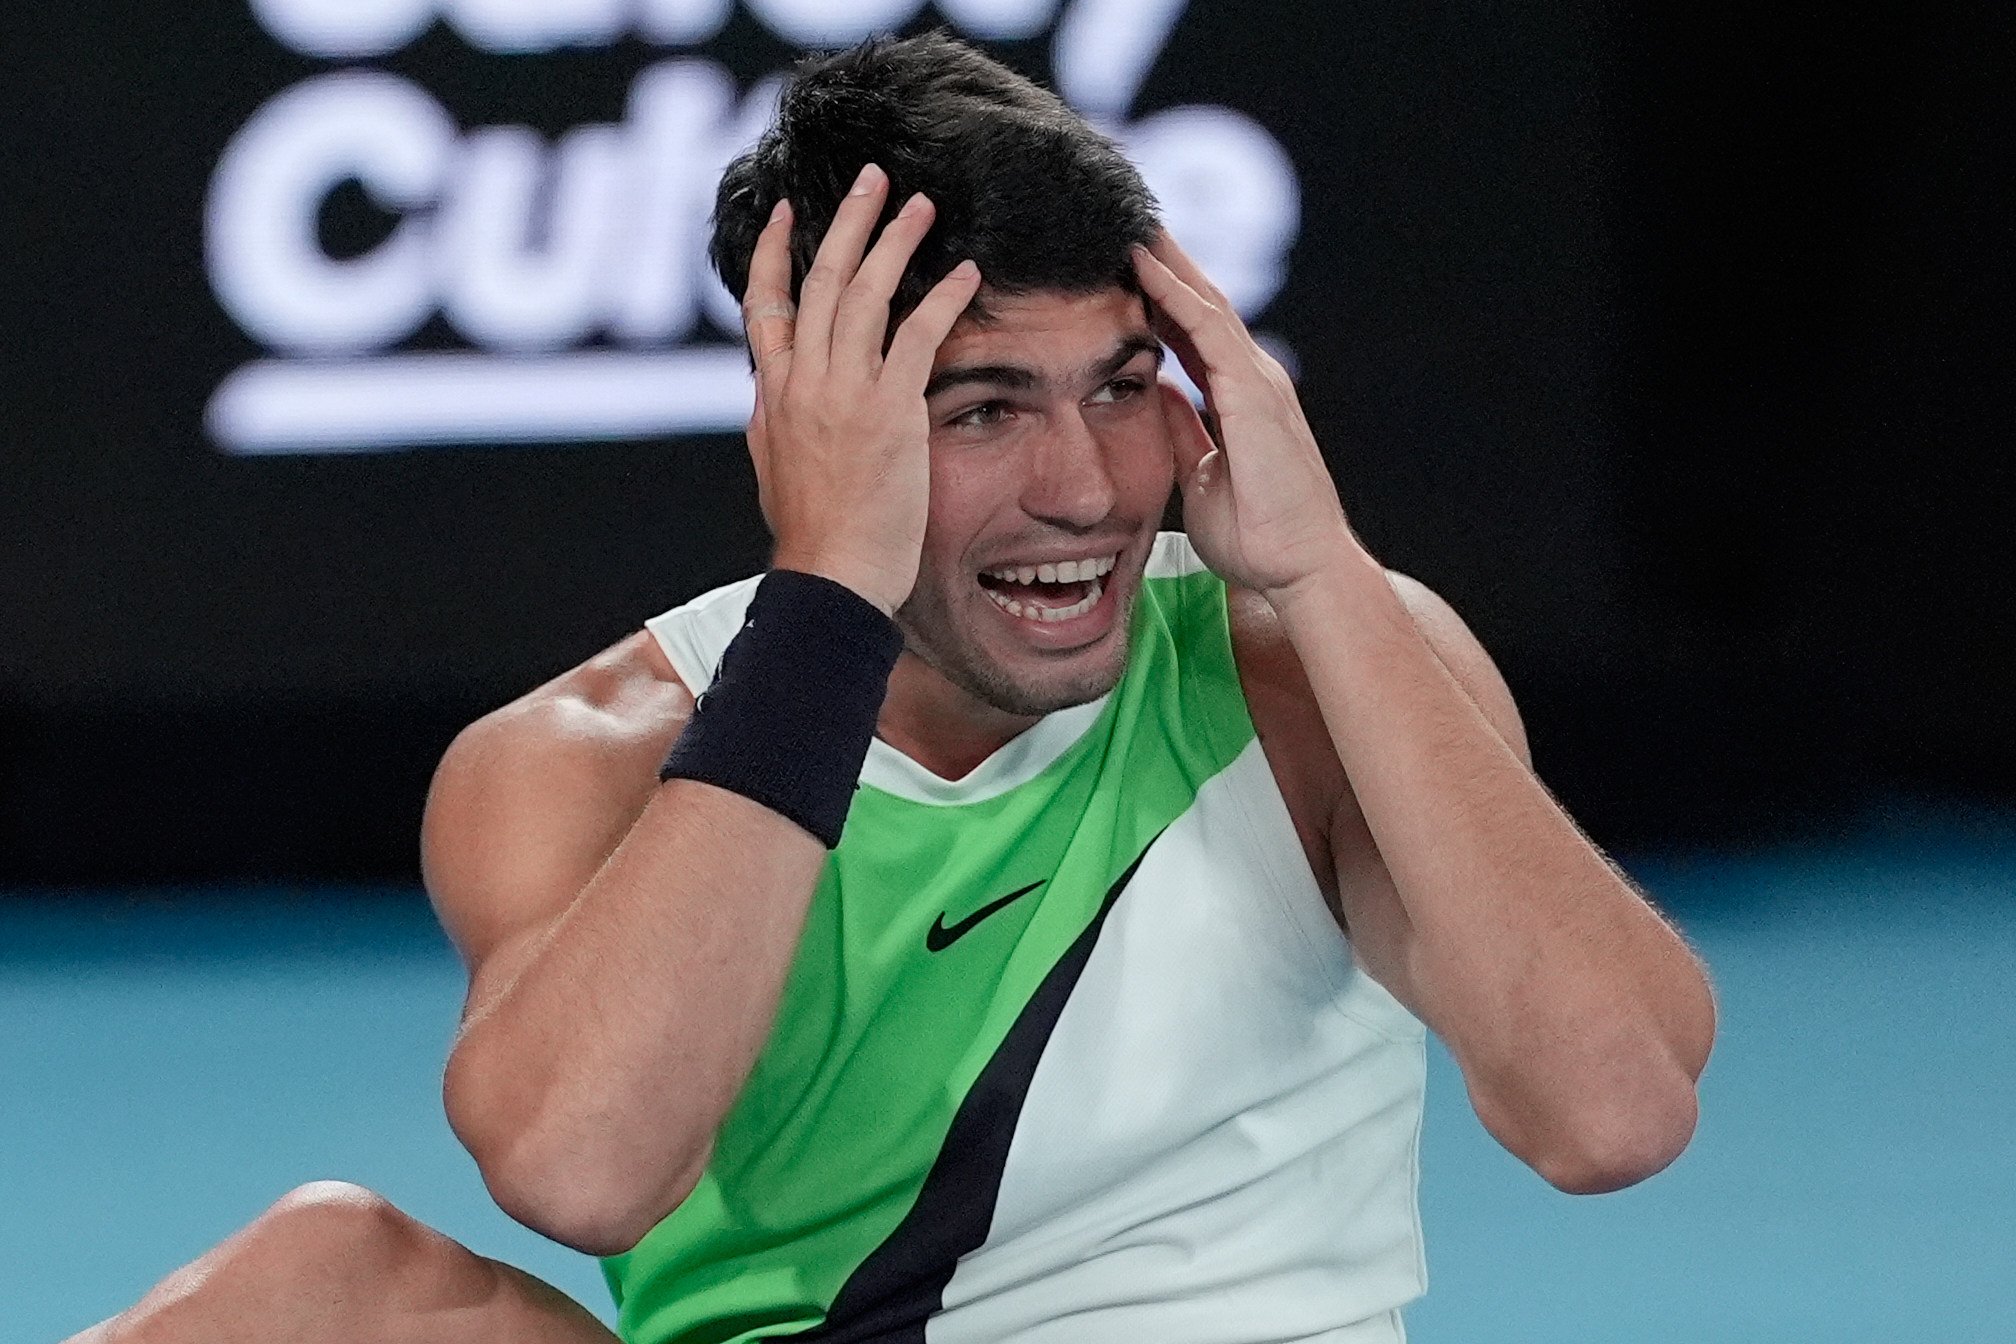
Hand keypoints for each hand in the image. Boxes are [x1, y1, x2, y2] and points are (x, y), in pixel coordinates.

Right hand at [742, 164, 982, 613]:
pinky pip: (919, 335)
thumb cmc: (812, 539)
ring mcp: (846, 391)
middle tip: (872, 179)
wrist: (830, 577)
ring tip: (920, 204)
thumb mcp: (774, 469)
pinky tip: (967, 271)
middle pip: (820, 280)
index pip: (766, 305)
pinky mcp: (890, 409)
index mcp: (773, 395)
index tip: (785, 213)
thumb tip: (768, 399)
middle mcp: (804, 381)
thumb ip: (774, 422)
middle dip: (847, 223)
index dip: (775, 253)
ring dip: (895, 241)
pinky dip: (943, 297)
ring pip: (865, 294)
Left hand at [1132, 233, 1365, 601]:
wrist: (1298, 568)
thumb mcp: (1199, 475)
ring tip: (1127, 219)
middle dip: (1164, 260)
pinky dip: (1176, 293)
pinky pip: (1208, 330)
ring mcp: (1257, 381)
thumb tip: (1156, 394)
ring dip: (1166, 259)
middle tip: (1123, 218)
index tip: (1122, 264)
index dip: (1159, 295)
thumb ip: (1181, 431)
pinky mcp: (1253, 394)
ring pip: (1205, 302)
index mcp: (1238, 397)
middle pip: (1201, 302)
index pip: (1191, 331)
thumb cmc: (1257, 536)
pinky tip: (1145, 265)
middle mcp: (1251, 378)